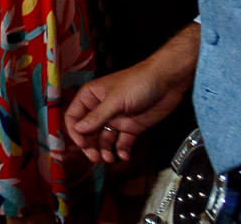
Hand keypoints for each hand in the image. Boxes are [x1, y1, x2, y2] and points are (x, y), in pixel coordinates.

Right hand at [65, 30, 195, 163]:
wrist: (166, 82)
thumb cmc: (138, 82)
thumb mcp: (115, 100)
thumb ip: (97, 116)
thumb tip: (79, 129)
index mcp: (91, 97)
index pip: (75, 116)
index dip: (76, 131)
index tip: (82, 144)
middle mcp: (101, 109)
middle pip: (88, 132)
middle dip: (90, 145)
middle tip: (95, 157)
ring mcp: (116, 119)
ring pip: (104, 139)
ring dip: (105, 150)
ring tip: (109, 159)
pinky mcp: (131, 127)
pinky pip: (122, 142)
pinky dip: (122, 150)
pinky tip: (124, 155)